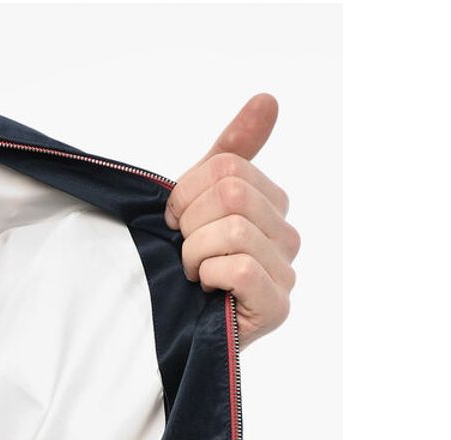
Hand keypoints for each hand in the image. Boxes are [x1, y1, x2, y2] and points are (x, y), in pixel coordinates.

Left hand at [164, 93, 299, 347]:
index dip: (185, 194)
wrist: (164, 330)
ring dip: (195, 254)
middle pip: (233, 194)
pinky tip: (206, 291)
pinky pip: (240, 267)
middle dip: (190, 224)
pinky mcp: (277, 307)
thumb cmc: (182, 269)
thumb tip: (268, 98)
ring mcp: (286, 274)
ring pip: (234, 230)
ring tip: (194, 274)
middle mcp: (287, 238)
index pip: (227, 169)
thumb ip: (232, 154)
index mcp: (272, 206)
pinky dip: (210, 275)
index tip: (175, 223)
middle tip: (183, 252)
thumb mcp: (198, 203)